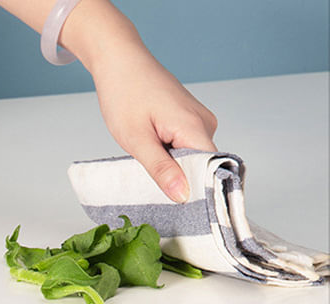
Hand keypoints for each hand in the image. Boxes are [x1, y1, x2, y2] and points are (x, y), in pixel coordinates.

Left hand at [92, 50, 217, 201]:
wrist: (120, 63)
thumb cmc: (124, 95)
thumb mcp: (137, 140)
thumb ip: (162, 169)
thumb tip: (184, 195)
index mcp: (195, 127)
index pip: (211, 171)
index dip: (199, 193)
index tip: (183, 211)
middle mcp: (205, 123)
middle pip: (202, 167)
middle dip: (182, 182)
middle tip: (156, 192)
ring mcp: (199, 120)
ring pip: (193, 158)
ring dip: (173, 168)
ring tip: (150, 166)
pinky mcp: (189, 119)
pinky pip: (186, 147)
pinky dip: (171, 157)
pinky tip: (153, 155)